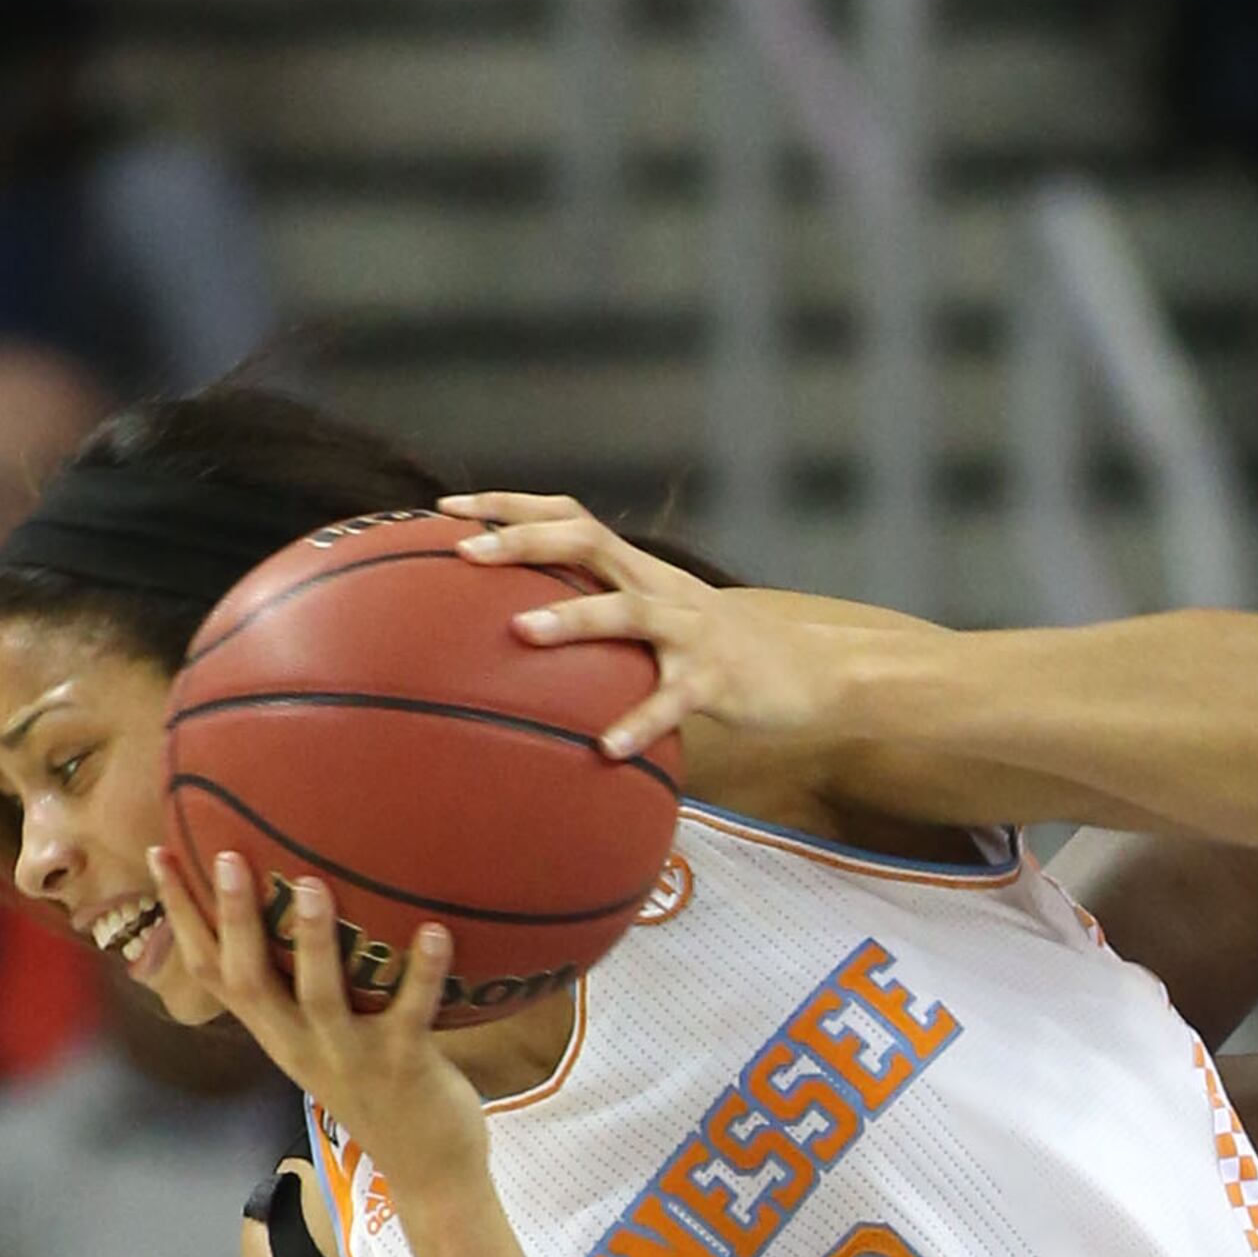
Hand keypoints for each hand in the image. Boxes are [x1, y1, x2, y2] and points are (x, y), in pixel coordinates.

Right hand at [150, 847, 492, 1202]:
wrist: (426, 1168)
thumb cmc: (378, 1088)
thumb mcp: (322, 1042)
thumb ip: (303, 990)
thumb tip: (301, 912)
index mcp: (275, 1032)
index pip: (210, 970)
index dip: (181, 914)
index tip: (160, 851)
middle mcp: (300, 1043)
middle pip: (249, 978)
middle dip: (232, 917)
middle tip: (225, 856)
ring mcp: (350, 1055)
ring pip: (319, 996)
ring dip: (314, 940)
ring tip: (311, 884)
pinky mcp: (404, 1064)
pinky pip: (411, 1012)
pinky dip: (423, 972)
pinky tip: (436, 930)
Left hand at [442, 493, 909, 761]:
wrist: (811, 669)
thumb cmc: (716, 651)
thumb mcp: (659, 621)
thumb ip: (602, 616)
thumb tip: (515, 641)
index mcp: (638, 569)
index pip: (568, 516)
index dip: (508, 507)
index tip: (446, 513)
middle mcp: (659, 586)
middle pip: (586, 540)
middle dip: (524, 541)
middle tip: (466, 555)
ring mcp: (690, 630)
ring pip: (627, 610)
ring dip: (573, 618)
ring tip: (521, 633)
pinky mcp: (718, 679)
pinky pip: (673, 701)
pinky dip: (639, 722)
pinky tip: (605, 749)